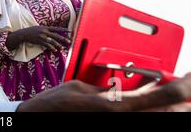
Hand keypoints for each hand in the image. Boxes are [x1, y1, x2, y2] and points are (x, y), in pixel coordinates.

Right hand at [6, 26, 70, 50]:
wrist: (24, 34)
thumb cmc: (32, 30)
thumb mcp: (40, 27)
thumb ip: (46, 29)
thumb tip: (53, 31)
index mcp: (46, 27)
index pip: (57, 28)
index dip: (63, 30)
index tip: (70, 31)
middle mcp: (45, 32)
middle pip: (56, 35)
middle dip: (63, 38)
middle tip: (69, 41)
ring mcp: (42, 37)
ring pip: (52, 41)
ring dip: (58, 45)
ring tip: (62, 48)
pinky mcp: (40, 41)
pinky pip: (47, 45)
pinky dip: (51, 48)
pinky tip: (55, 50)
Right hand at [17, 73, 190, 111]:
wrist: (39, 119)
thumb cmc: (58, 103)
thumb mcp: (83, 87)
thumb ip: (110, 88)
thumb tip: (129, 88)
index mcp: (116, 105)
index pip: (161, 96)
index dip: (182, 87)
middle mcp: (121, 119)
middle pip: (167, 113)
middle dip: (183, 102)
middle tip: (189, 90)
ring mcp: (117, 126)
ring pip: (156, 119)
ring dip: (169, 108)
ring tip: (179, 101)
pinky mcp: (110, 127)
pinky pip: (139, 119)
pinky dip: (150, 111)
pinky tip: (151, 105)